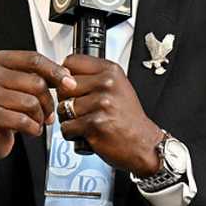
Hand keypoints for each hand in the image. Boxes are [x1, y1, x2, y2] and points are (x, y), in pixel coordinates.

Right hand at [0, 51, 75, 192]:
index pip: (34, 59)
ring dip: (41, 117)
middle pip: (36, 83)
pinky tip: (31, 129)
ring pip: (32, 103)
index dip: (56, 71)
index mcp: (0, 60)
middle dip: (49, 102)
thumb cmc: (7, 107)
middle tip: (49, 112)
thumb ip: (43, 76)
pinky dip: (33, 128)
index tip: (70, 83)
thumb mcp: (23, 85)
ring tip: (38, 121)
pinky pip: (23, 120)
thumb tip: (68, 77)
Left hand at [57, 54, 162, 176]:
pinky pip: (66, 127)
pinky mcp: (95, 124)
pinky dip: (73, 135)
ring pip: (63, 108)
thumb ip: (92, 78)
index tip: (73, 86)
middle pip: (63, 86)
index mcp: (111, 71)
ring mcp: (101, 103)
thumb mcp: (117, 88)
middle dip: (66, 100)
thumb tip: (62, 77)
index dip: (66, 77)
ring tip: (87, 122)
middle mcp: (107, 84)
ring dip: (70, 119)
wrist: (143, 143)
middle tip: (83, 110)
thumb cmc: (128, 118)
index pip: (71, 62)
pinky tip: (87, 133)